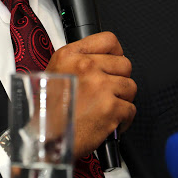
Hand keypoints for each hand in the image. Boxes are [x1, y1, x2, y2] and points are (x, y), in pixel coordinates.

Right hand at [45, 31, 136, 158]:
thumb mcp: (55, 71)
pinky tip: (110, 121)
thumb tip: (100, 58)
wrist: (46, 137)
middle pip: (124, 64)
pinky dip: (124, 119)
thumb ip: (77, 60)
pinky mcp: (111, 108)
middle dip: (119, 78)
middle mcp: (86, 66)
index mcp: (71, 55)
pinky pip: (131, 109)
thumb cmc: (48, 109)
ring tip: (108, 106)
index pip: (108, 40)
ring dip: (122, 99)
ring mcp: (100, 86)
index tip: (113, 61)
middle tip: (109, 90)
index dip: (115, 52)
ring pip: (130, 86)